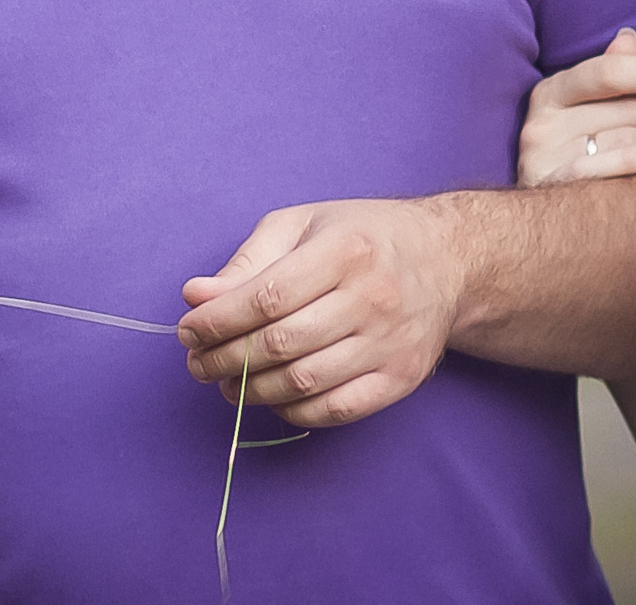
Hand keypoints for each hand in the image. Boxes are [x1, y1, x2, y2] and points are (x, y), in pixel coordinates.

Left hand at [176, 199, 463, 426]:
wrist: (447, 259)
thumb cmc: (361, 237)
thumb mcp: (303, 225)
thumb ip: (248, 260)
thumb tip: (196, 297)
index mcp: (346, 250)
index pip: (266, 298)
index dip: (217, 321)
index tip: (188, 331)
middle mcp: (373, 298)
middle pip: (281, 344)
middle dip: (225, 359)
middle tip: (197, 362)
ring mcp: (391, 343)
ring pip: (303, 382)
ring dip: (251, 390)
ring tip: (227, 381)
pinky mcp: (402, 377)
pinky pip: (336, 409)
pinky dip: (293, 410)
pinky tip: (272, 397)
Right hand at [518, 27, 635, 185]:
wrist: (526, 219)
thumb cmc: (568, 153)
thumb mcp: (581, 110)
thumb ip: (609, 74)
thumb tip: (630, 36)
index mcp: (554, 90)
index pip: (614, 69)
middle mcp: (544, 119)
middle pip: (627, 107)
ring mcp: (543, 154)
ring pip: (623, 137)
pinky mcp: (546, 185)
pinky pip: (595, 169)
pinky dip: (631, 161)